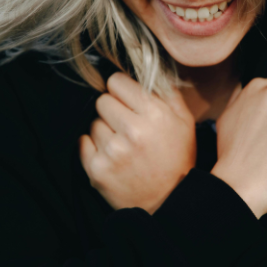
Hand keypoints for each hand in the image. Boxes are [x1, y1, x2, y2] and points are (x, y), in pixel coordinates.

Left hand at [79, 73, 196, 214]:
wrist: (169, 203)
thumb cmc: (177, 158)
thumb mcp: (184, 120)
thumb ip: (166, 89)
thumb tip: (143, 63)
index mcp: (155, 114)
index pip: (117, 81)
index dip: (122, 90)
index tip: (129, 101)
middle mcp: (133, 131)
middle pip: (102, 100)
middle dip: (113, 110)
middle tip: (127, 126)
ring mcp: (112, 152)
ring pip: (93, 122)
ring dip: (105, 131)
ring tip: (123, 146)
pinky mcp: (97, 170)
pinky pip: (83, 142)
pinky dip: (94, 148)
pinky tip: (112, 157)